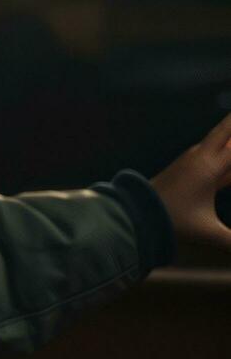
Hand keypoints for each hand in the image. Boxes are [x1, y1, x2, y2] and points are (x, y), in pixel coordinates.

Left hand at [150, 112, 230, 252]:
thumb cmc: (172, 222)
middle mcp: (200, 158)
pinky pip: (212, 154)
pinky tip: (228, 151)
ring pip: (217, 141)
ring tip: (230, 126)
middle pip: (224, 131)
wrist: (136, 215)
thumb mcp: (208, 233)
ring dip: (228, 134)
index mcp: (209, 167)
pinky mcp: (186, 169)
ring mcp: (191, 162)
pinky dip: (225, 149)